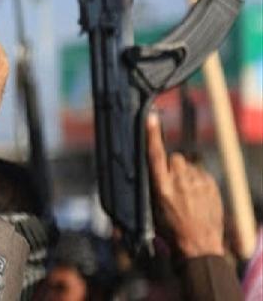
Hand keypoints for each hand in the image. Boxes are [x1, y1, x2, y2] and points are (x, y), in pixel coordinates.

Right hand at [147, 113, 224, 257]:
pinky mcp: (212, 185)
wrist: (199, 245)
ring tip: (187, 194)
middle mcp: (180, 181)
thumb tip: (153, 168)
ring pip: (189, 165)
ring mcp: (198, 182)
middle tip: (173, 184)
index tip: (150, 117)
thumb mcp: (153, 208)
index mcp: (161, 186)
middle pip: (175, 157)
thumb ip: (154, 184)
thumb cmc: (171, 229)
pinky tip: (197, 197)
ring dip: (186, 173)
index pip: (155, 154)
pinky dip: (198, 181)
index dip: (152, 135)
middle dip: (172, 165)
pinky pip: (201, 173)